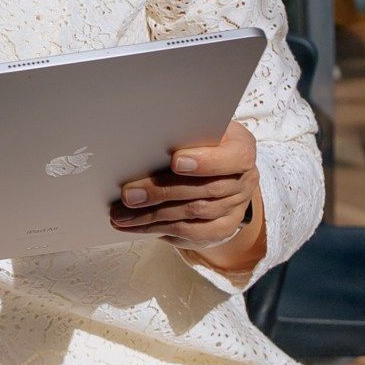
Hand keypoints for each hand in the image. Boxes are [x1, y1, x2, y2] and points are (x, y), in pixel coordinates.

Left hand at [110, 120, 263, 266]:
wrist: (222, 172)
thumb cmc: (202, 143)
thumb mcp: (199, 130)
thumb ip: (182, 135)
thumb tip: (141, 143)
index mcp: (241, 148)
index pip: (234, 158)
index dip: (205, 161)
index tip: (175, 161)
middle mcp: (244, 180)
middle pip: (205, 189)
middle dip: (162, 192)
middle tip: (128, 195)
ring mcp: (236, 207)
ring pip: (194, 214)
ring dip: (153, 216)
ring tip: (120, 215)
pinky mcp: (222, 229)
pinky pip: (191, 233)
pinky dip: (159, 230)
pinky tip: (135, 226)